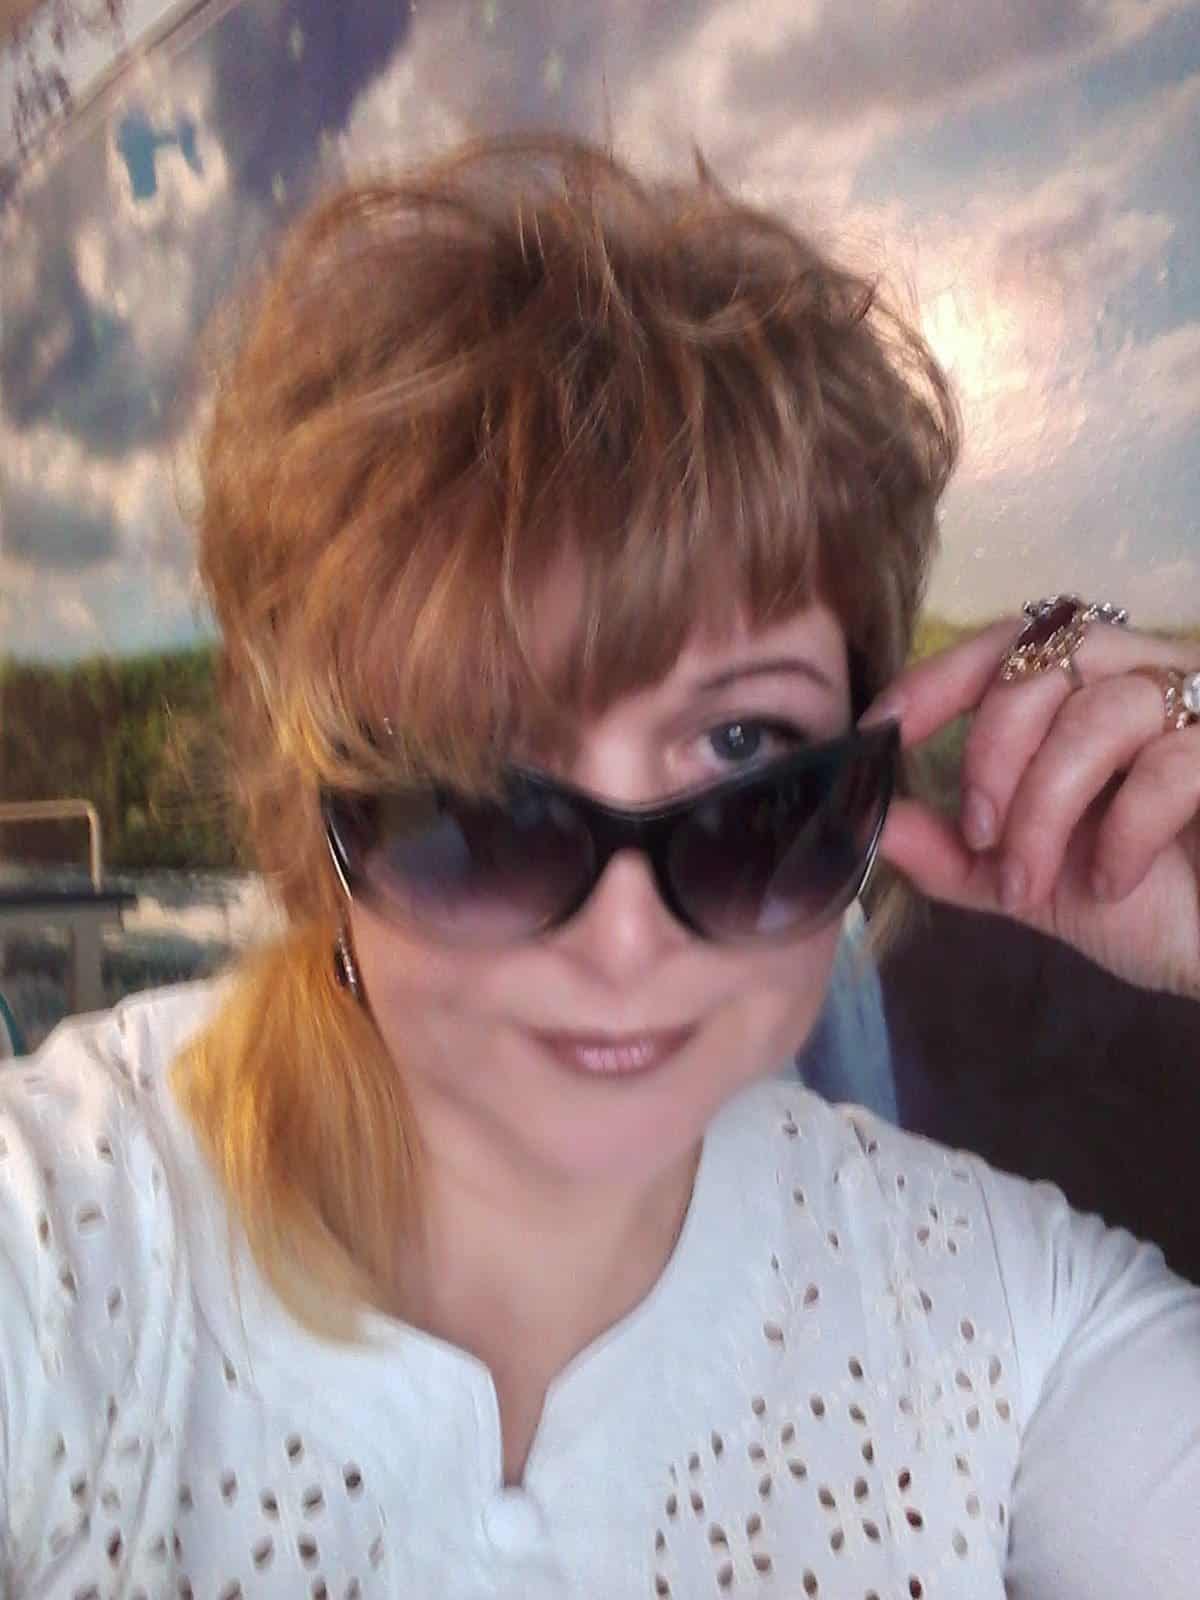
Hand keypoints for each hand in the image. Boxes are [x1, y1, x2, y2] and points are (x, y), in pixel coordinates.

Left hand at [861, 616, 1199, 999]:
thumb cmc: (1146, 901)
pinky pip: (1171, 764)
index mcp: (1086, 695)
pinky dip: (1123, 832)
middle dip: (991, 755)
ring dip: (1044, 808)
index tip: (883, 728)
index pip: (1008, 645)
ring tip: (1027, 884)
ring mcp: (1199, 708)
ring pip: (1100, 714)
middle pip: (1046, 664)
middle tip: (978, 834)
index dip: (939, 677)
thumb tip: (874, 823)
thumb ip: (952, 853)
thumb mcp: (1028, 881)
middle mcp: (1143, 679)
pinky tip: (1111, 882)